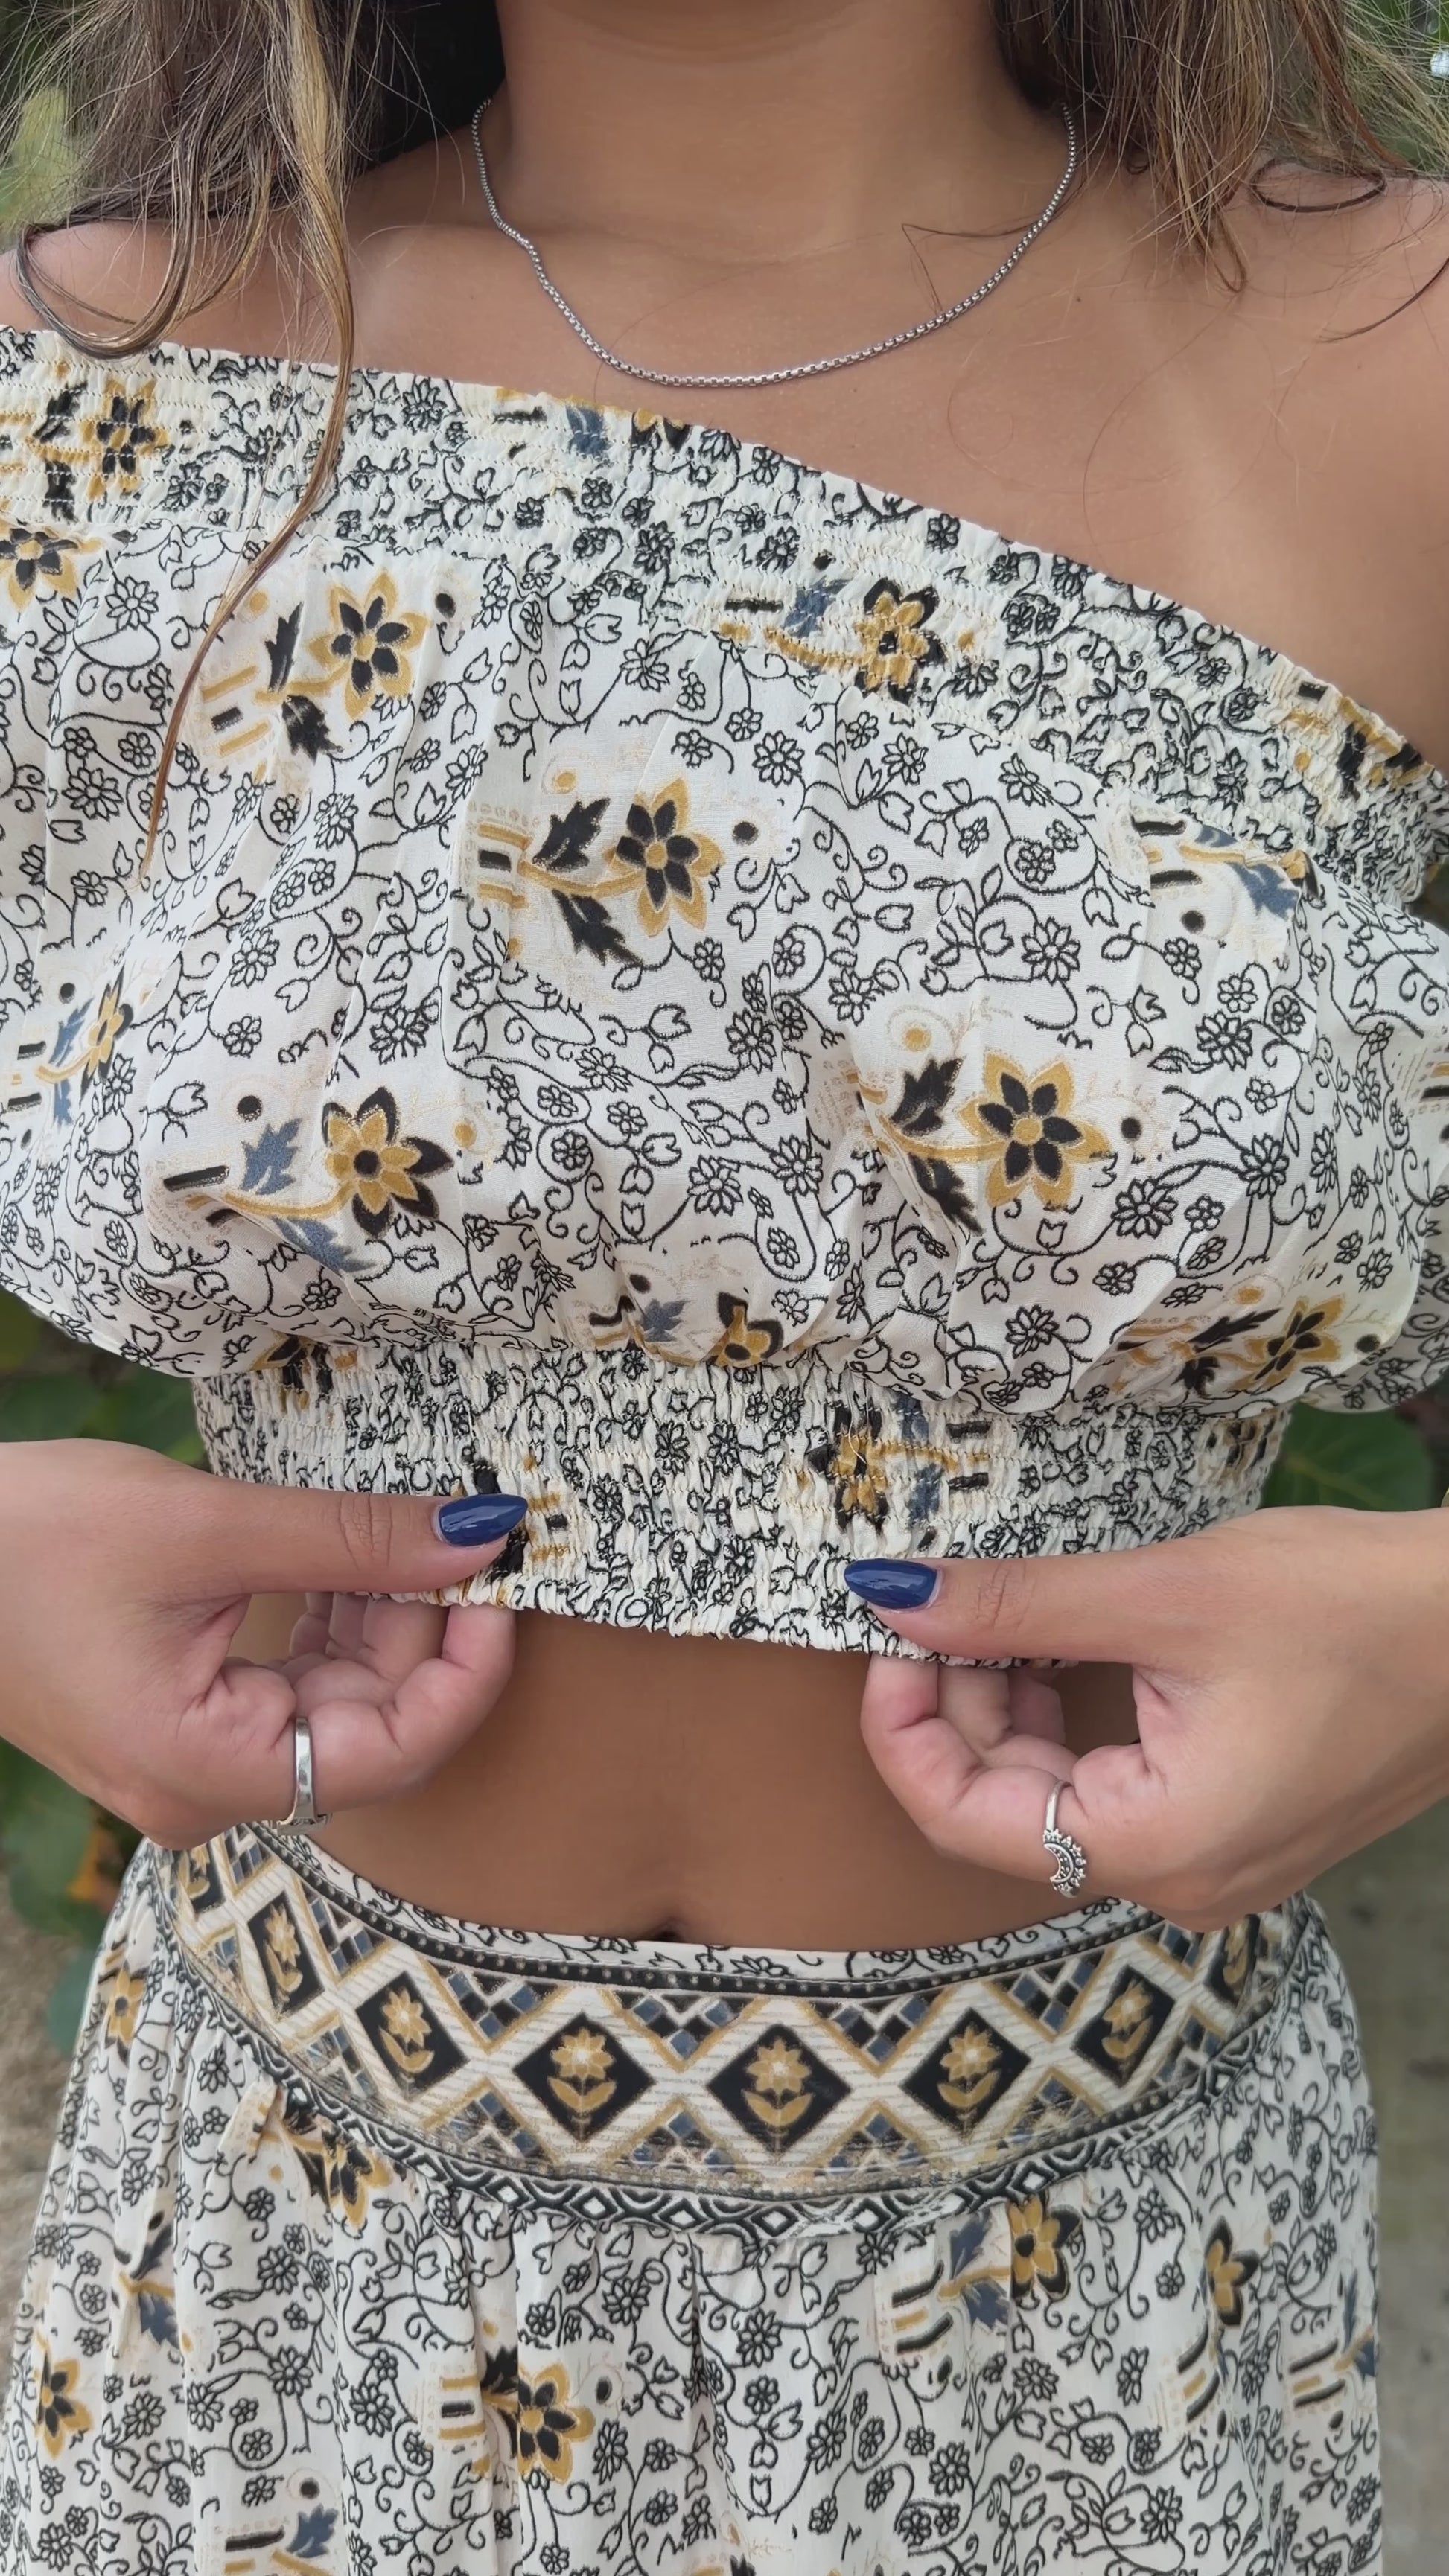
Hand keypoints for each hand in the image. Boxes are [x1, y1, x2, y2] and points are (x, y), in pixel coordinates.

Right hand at [0, 1440, 524, 1847]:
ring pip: (335, 1701)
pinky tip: (346, 1554)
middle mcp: (207, 1791)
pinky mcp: (179, 1718)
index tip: (506, 1582)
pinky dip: (328, 1620)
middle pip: (373, 1726)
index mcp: (209, 1772)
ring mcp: (191, 1761)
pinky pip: (286, 1683)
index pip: (398, 1751)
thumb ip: (351, 1539)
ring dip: (379, 1617)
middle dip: (426, 1629)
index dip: (471, 1669)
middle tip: (458, 1529)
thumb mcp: (203, 1525)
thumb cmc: (23, 1539)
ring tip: (399, 1528)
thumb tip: (478, 1538)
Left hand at [849, 1506, 1448, 1927]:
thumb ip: (1017, 1607)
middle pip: (1005, 1812)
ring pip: (1058, 1797)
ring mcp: (1215, 1861)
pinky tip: (1073, 1644)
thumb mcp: (1165, 1593)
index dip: (904, 1727)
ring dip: (1015, 1708)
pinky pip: (1117, 1786)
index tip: (894, 1635)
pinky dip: (1076, 1719)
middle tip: (950, 1605)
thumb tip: (892, 1599)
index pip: (961, 1820)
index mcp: (1158, 1848)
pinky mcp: (1240, 1825)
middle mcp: (1181, 1882)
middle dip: (961, 1706)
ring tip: (1015, 1613)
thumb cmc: (1353, 1608)